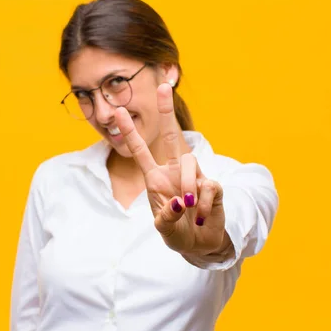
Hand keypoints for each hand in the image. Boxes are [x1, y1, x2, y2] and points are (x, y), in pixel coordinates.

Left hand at [114, 83, 227, 255]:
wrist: (200, 244)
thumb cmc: (177, 233)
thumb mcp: (164, 230)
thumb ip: (166, 218)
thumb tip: (178, 202)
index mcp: (156, 178)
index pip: (141, 151)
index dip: (130, 132)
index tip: (117, 112)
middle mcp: (174, 171)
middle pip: (172, 135)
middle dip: (166, 111)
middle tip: (163, 86)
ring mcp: (194, 176)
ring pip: (190, 165)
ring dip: (188, 189)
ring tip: (189, 210)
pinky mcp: (212, 185)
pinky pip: (208, 186)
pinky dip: (203, 205)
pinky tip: (201, 215)